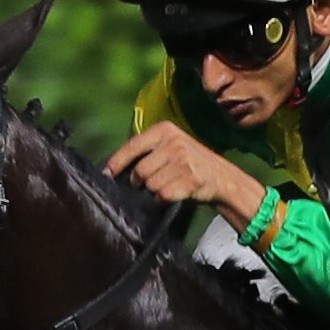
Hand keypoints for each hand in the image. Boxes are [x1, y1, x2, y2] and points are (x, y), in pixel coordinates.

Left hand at [103, 122, 267, 227]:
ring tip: (169, 186)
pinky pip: (164, 195)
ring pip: (151, 185)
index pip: (132, 146)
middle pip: (140, 171)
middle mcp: (174, 142)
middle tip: (152, 183)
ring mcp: (184, 160)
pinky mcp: (190, 178)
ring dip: (156, 191)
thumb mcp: (171, 147)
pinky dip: (165, 199)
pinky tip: (176, 193)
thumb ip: (147, 151)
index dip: (116, 162)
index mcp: (166, 130)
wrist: (222, 178)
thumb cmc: (191, 164)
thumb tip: (114, 168)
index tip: (107, 174)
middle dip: (141, 182)